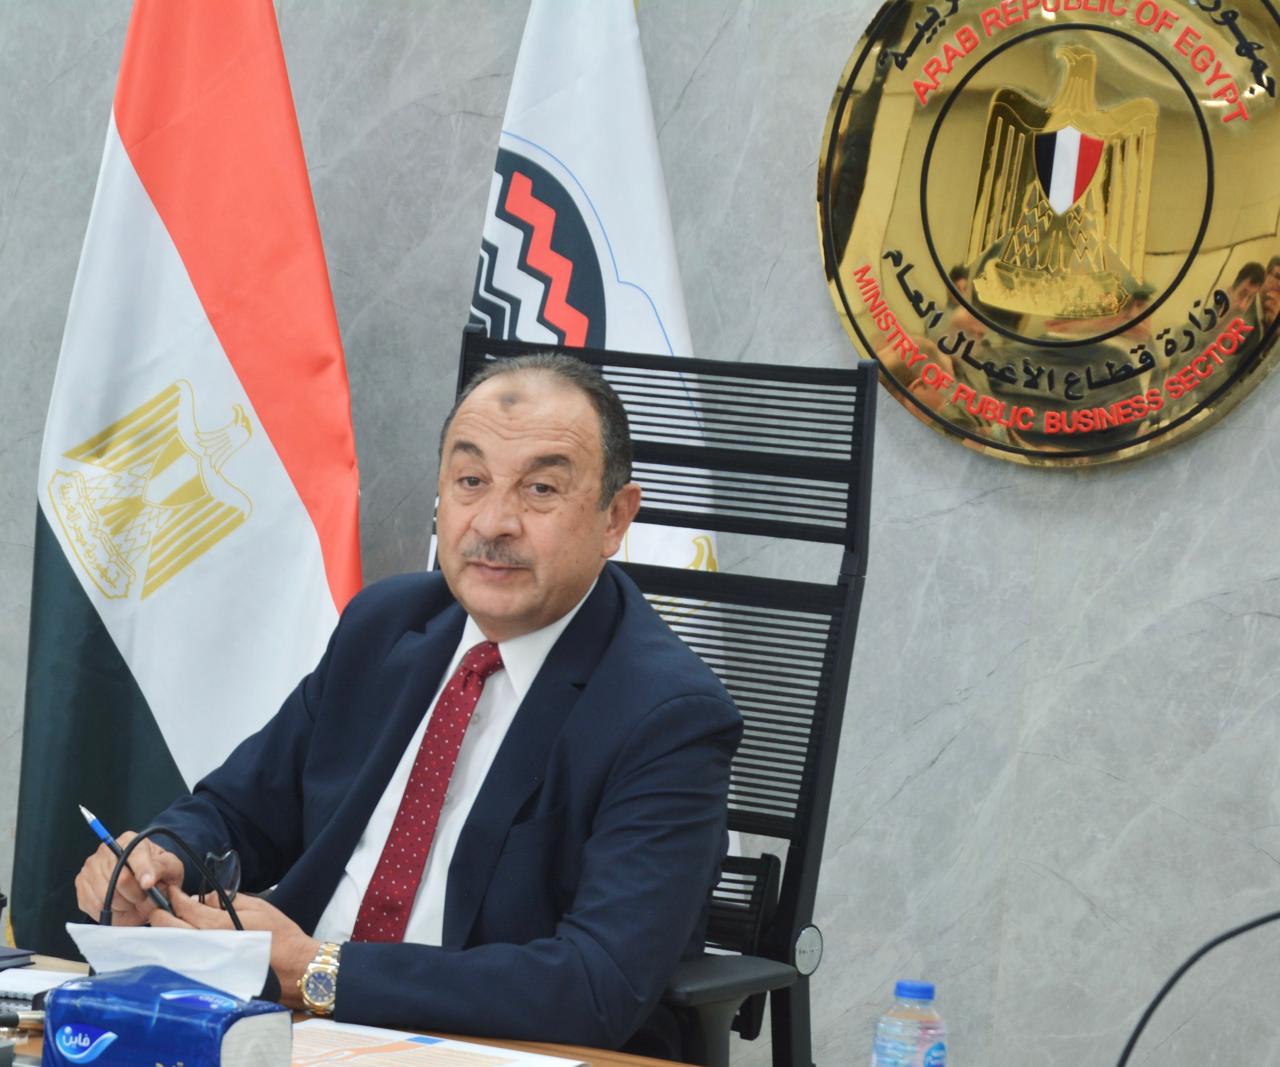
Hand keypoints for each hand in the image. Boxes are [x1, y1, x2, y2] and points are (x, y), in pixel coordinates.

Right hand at [75, 832, 183, 926]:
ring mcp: (90, 868)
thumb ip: (162, 868)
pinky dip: (112, 913)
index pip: (134, 855)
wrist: (143, 880)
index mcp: (130, 840)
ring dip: (125, 906)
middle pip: (119, 880)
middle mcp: (106, 851)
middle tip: (147, 900)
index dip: (142, 871)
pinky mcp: (81, 885)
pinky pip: (95, 906)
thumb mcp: (170, 866)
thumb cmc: (157, 871)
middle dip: (137, 896)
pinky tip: (123, 908)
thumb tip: (147, 880)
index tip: (148, 884)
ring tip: (136, 904)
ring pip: (106, 897)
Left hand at [151, 889, 319, 1008]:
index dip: (175, 897)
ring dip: (167, 933)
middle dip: (161, 915)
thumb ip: (229, 900)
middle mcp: (206, 946)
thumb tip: (207, 899)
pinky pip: (184, 962)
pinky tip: (180, 945)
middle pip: (170, 929)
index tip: (171, 891)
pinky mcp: (207, 979)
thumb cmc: (280, 937)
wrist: (293, 969)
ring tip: (168, 924)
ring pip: (173, 947)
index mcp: (219, 925)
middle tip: (160, 907)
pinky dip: (177, 951)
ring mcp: (204, 965)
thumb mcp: (258, 907)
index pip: (186, 908)